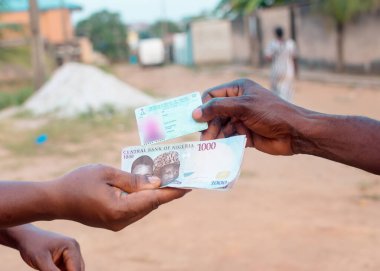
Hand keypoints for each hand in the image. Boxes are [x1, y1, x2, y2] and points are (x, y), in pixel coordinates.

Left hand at [2, 225, 83, 270]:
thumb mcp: (41, 260)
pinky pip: (68, 269)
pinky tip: (49, 269)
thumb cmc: (32, 245)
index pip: (76, 269)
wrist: (26, 237)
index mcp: (71, 246)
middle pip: (78, 269)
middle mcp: (74, 249)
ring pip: (74, 270)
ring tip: (49, 269)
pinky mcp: (65, 258)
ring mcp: (71, 253)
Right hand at [50, 164, 188, 230]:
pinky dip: (144, 198)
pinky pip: (136, 209)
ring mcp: (118, 224)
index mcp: (120, 209)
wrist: (56, 200)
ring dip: (156, 194)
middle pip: (151, 204)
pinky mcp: (115, 222)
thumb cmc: (78, 182)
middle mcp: (121, 221)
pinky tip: (149, 186)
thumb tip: (157, 182)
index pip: (154, 199)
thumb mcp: (106, 172)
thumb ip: (134, 179)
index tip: (190, 185)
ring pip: (145, 208)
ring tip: (168, 178)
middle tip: (181, 175)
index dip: (173, 192)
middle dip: (167, 190)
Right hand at [192, 79, 305, 154]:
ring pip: (220, 127)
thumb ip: (218, 108)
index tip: (195, 120)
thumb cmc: (271, 113)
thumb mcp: (243, 106)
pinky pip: (228, 138)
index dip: (203, 106)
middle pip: (214, 113)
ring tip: (210, 144)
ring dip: (214, 135)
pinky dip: (222, 142)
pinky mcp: (244, 134)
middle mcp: (238, 103)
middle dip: (208, 124)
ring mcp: (241, 119)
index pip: (212, 95)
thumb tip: (195, 113)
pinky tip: (218, 148)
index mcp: (238, 89)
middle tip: (205, 137)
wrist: (294, 133)